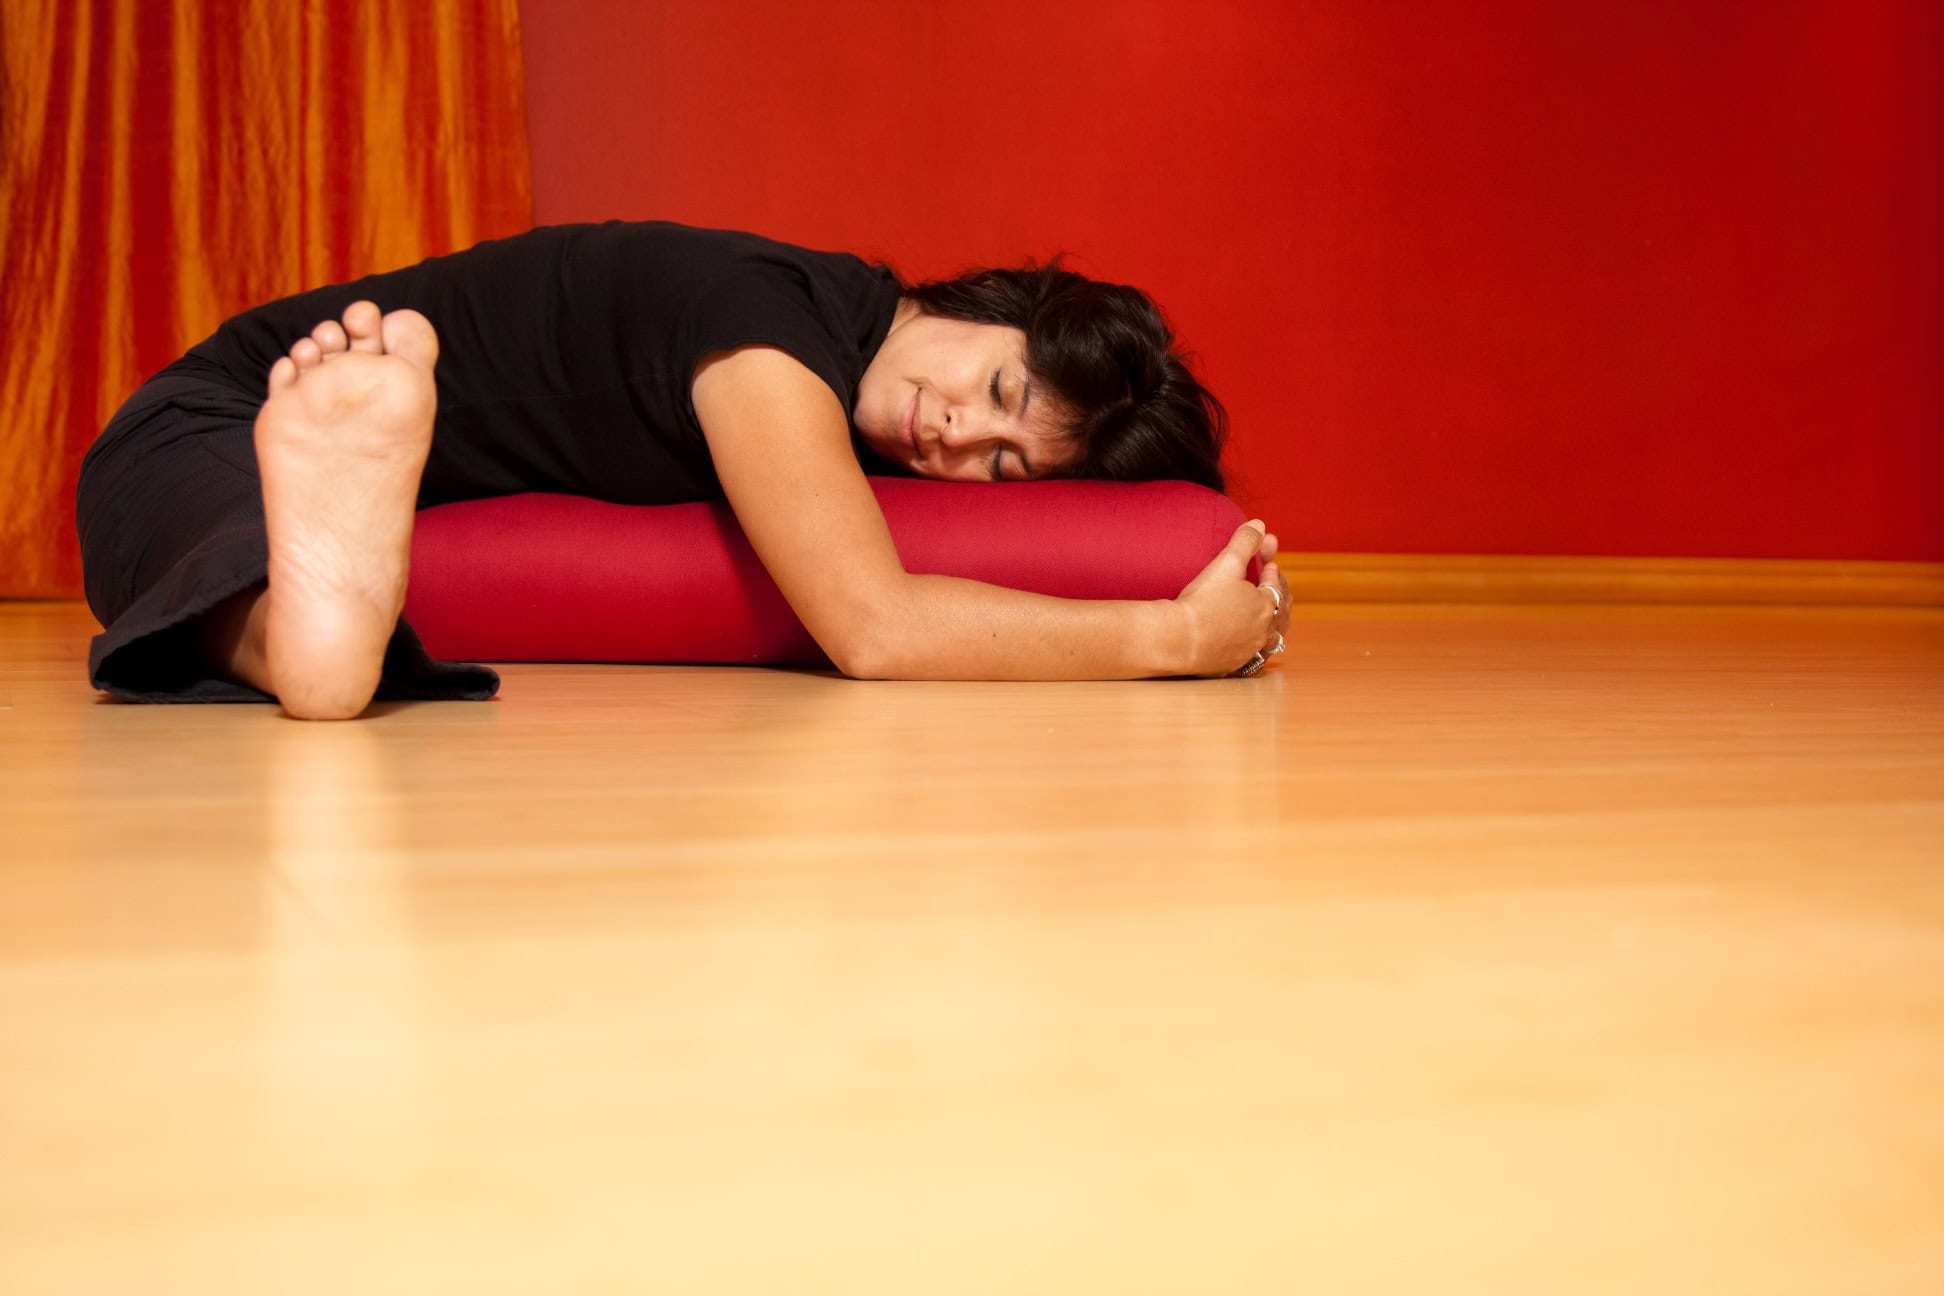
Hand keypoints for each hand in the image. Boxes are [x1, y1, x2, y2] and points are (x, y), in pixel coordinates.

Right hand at [1174, 519, 1288, 676]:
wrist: (1178, 640)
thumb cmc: (1202, 602)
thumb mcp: (1225, 564)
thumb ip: (1244, 542)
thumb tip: (1259, 524)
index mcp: (1267, 605)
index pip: (1276, 584)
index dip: (1272, 571)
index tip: (1270, 563)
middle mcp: (1264, 631)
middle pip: (1281, 611)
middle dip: (1279, 594)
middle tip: (1276, 586)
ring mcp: (1250, 651)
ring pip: (1272, 636)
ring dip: (1272, 622)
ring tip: (1270, 616)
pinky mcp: (1234, 666)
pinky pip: (1253, 655)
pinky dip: (1256, 643)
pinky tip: (1250, 642)